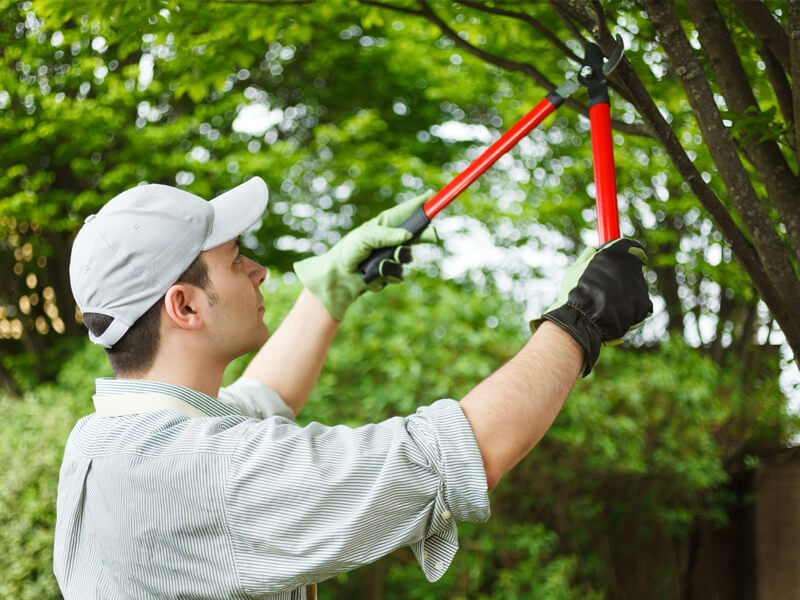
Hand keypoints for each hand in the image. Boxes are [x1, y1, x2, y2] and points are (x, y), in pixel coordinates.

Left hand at [293, 191, 437, 320]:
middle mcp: (393, 240)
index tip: (433, 196)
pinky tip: (373, 275)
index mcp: (386, 225)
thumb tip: (408, 235)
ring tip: (376, 263)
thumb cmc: (349, 250)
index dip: (421, 204)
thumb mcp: (366, 237)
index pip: (407, 212)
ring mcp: (393, 257)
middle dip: (425, 235)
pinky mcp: (391, 274)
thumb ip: (387, 235)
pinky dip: (385, 275)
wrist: (339, 276)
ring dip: (393, 260)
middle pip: (417, 235)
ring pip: (407, 258)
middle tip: (433, 235)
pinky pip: (398, 275)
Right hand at [532, 238, 652, 376]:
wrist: (581, 319)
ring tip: (610, 304)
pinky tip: (617, 313)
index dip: (629, 254)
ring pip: (638, 288)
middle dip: (627, 277)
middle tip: (612, 289)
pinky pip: (642, 305)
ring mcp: (639, 285)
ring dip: (629, 294)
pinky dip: (632, 310)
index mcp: (613, 254)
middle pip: (636, 269)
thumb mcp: (575, 270)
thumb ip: (587, 258)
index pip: (632, 247)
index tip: (625, 261)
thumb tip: (592, 250)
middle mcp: (629, 266)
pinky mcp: (644, 303)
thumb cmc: (573, 294)